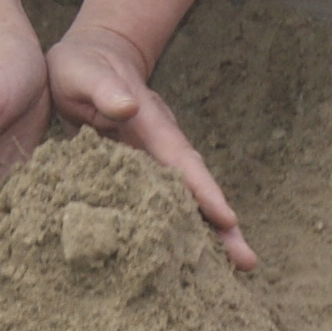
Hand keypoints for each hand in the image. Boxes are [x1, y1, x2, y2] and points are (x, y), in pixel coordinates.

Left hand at [44, 23, 253, 272]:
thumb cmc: (83, 67)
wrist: (91, 59)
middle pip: (197, 187)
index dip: (203, 189)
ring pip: (187, 199)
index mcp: (151, 123)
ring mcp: (155, 159)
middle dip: (222, 224)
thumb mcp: (84, 72)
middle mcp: (162, 144)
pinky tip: (187, 261)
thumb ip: (104, 88)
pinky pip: (164, 203)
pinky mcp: (142, 172)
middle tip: (248, 262)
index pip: (181, 160)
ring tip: (235, 271)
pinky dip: (180, 227)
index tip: (226, 218)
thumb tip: (127, 106)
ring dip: (209, 233)